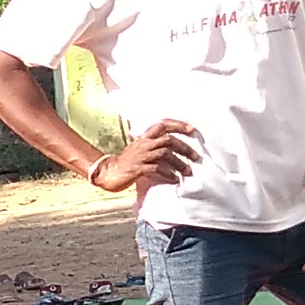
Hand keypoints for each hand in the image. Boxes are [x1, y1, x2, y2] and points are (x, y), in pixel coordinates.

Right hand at [86, 118, 201, 192]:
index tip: (192, 130)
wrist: (108, 173)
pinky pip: (157, 169)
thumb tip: (173, 149)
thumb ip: (154, 146)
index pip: (162, 124)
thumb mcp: (139, 150)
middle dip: (185, 148)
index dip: (178, 125)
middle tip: (196, 157)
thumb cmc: (127, 163)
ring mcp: (141, 156)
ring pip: (165, 154)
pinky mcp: (138, 169)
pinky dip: (168, 174)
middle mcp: (144, 145)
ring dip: (179, 163)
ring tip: (188, 172)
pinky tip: (175, 179)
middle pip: (168, 140)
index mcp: (144, 138)